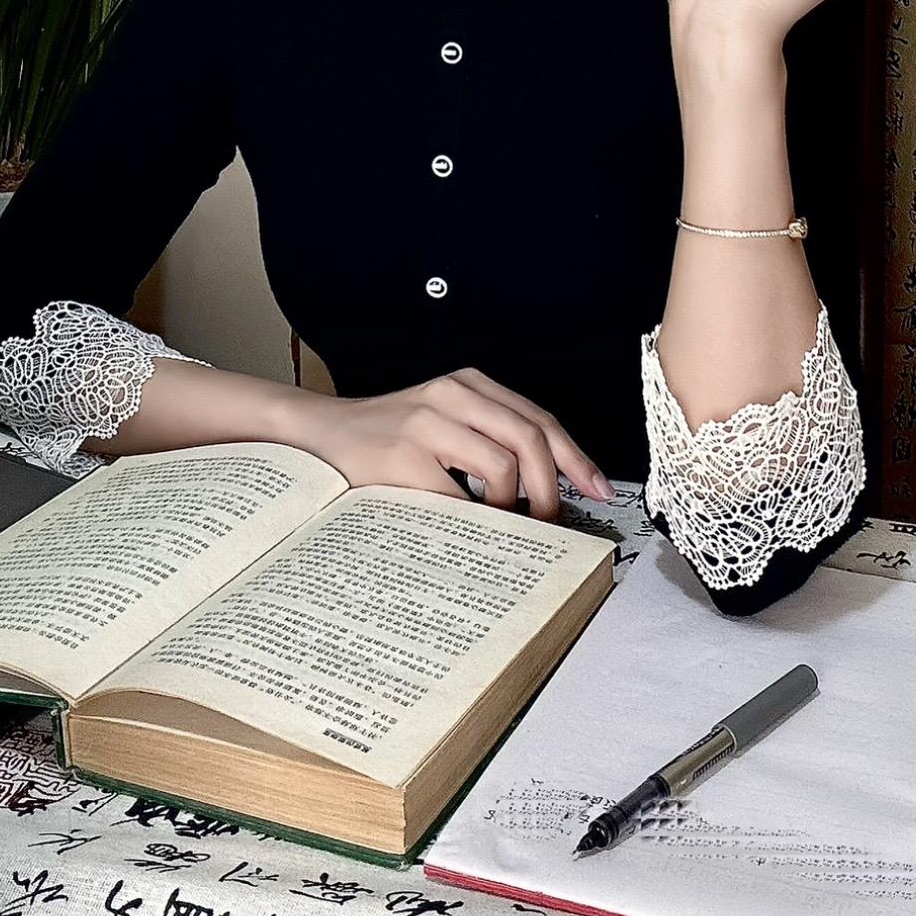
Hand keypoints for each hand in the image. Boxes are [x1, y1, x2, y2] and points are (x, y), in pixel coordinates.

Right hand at [295, 368, 613, 521]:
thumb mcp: (443, 425)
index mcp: (467, 385)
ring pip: (503, 465)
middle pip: (530, 438)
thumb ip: (488, 442)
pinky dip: (476, 519)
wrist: (317, 436)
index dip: (575, 458)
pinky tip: (471, 529)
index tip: (598, 490)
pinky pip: (459, 497)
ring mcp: (426, 424)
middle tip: (550, 522)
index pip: (538, 419)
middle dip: (552, 489)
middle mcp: (451, 395)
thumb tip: (547, 492)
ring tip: (504, 525)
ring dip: (515, 506)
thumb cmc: (384, 441)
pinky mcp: (403, 457)